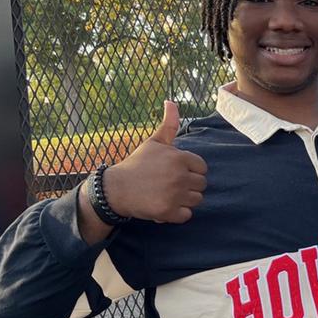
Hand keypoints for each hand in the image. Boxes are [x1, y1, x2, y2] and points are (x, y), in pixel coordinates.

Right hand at [103, 101, 207, 223]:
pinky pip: (187, 215)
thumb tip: (171, 101)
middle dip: (188, 186)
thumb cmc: (137, 164)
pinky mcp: (168, 212)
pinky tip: (164, 206)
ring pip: (196, 200)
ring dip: (184, 200)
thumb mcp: (153, 142)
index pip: (202, 168)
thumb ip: (169, 124)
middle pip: (201, 185)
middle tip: (169, 184)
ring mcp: (174, 194)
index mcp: (179, 158)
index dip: (190, 171)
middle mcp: (179, 176)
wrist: (116, 189)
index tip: (174, 172)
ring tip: (167, 194)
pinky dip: (177, 214)